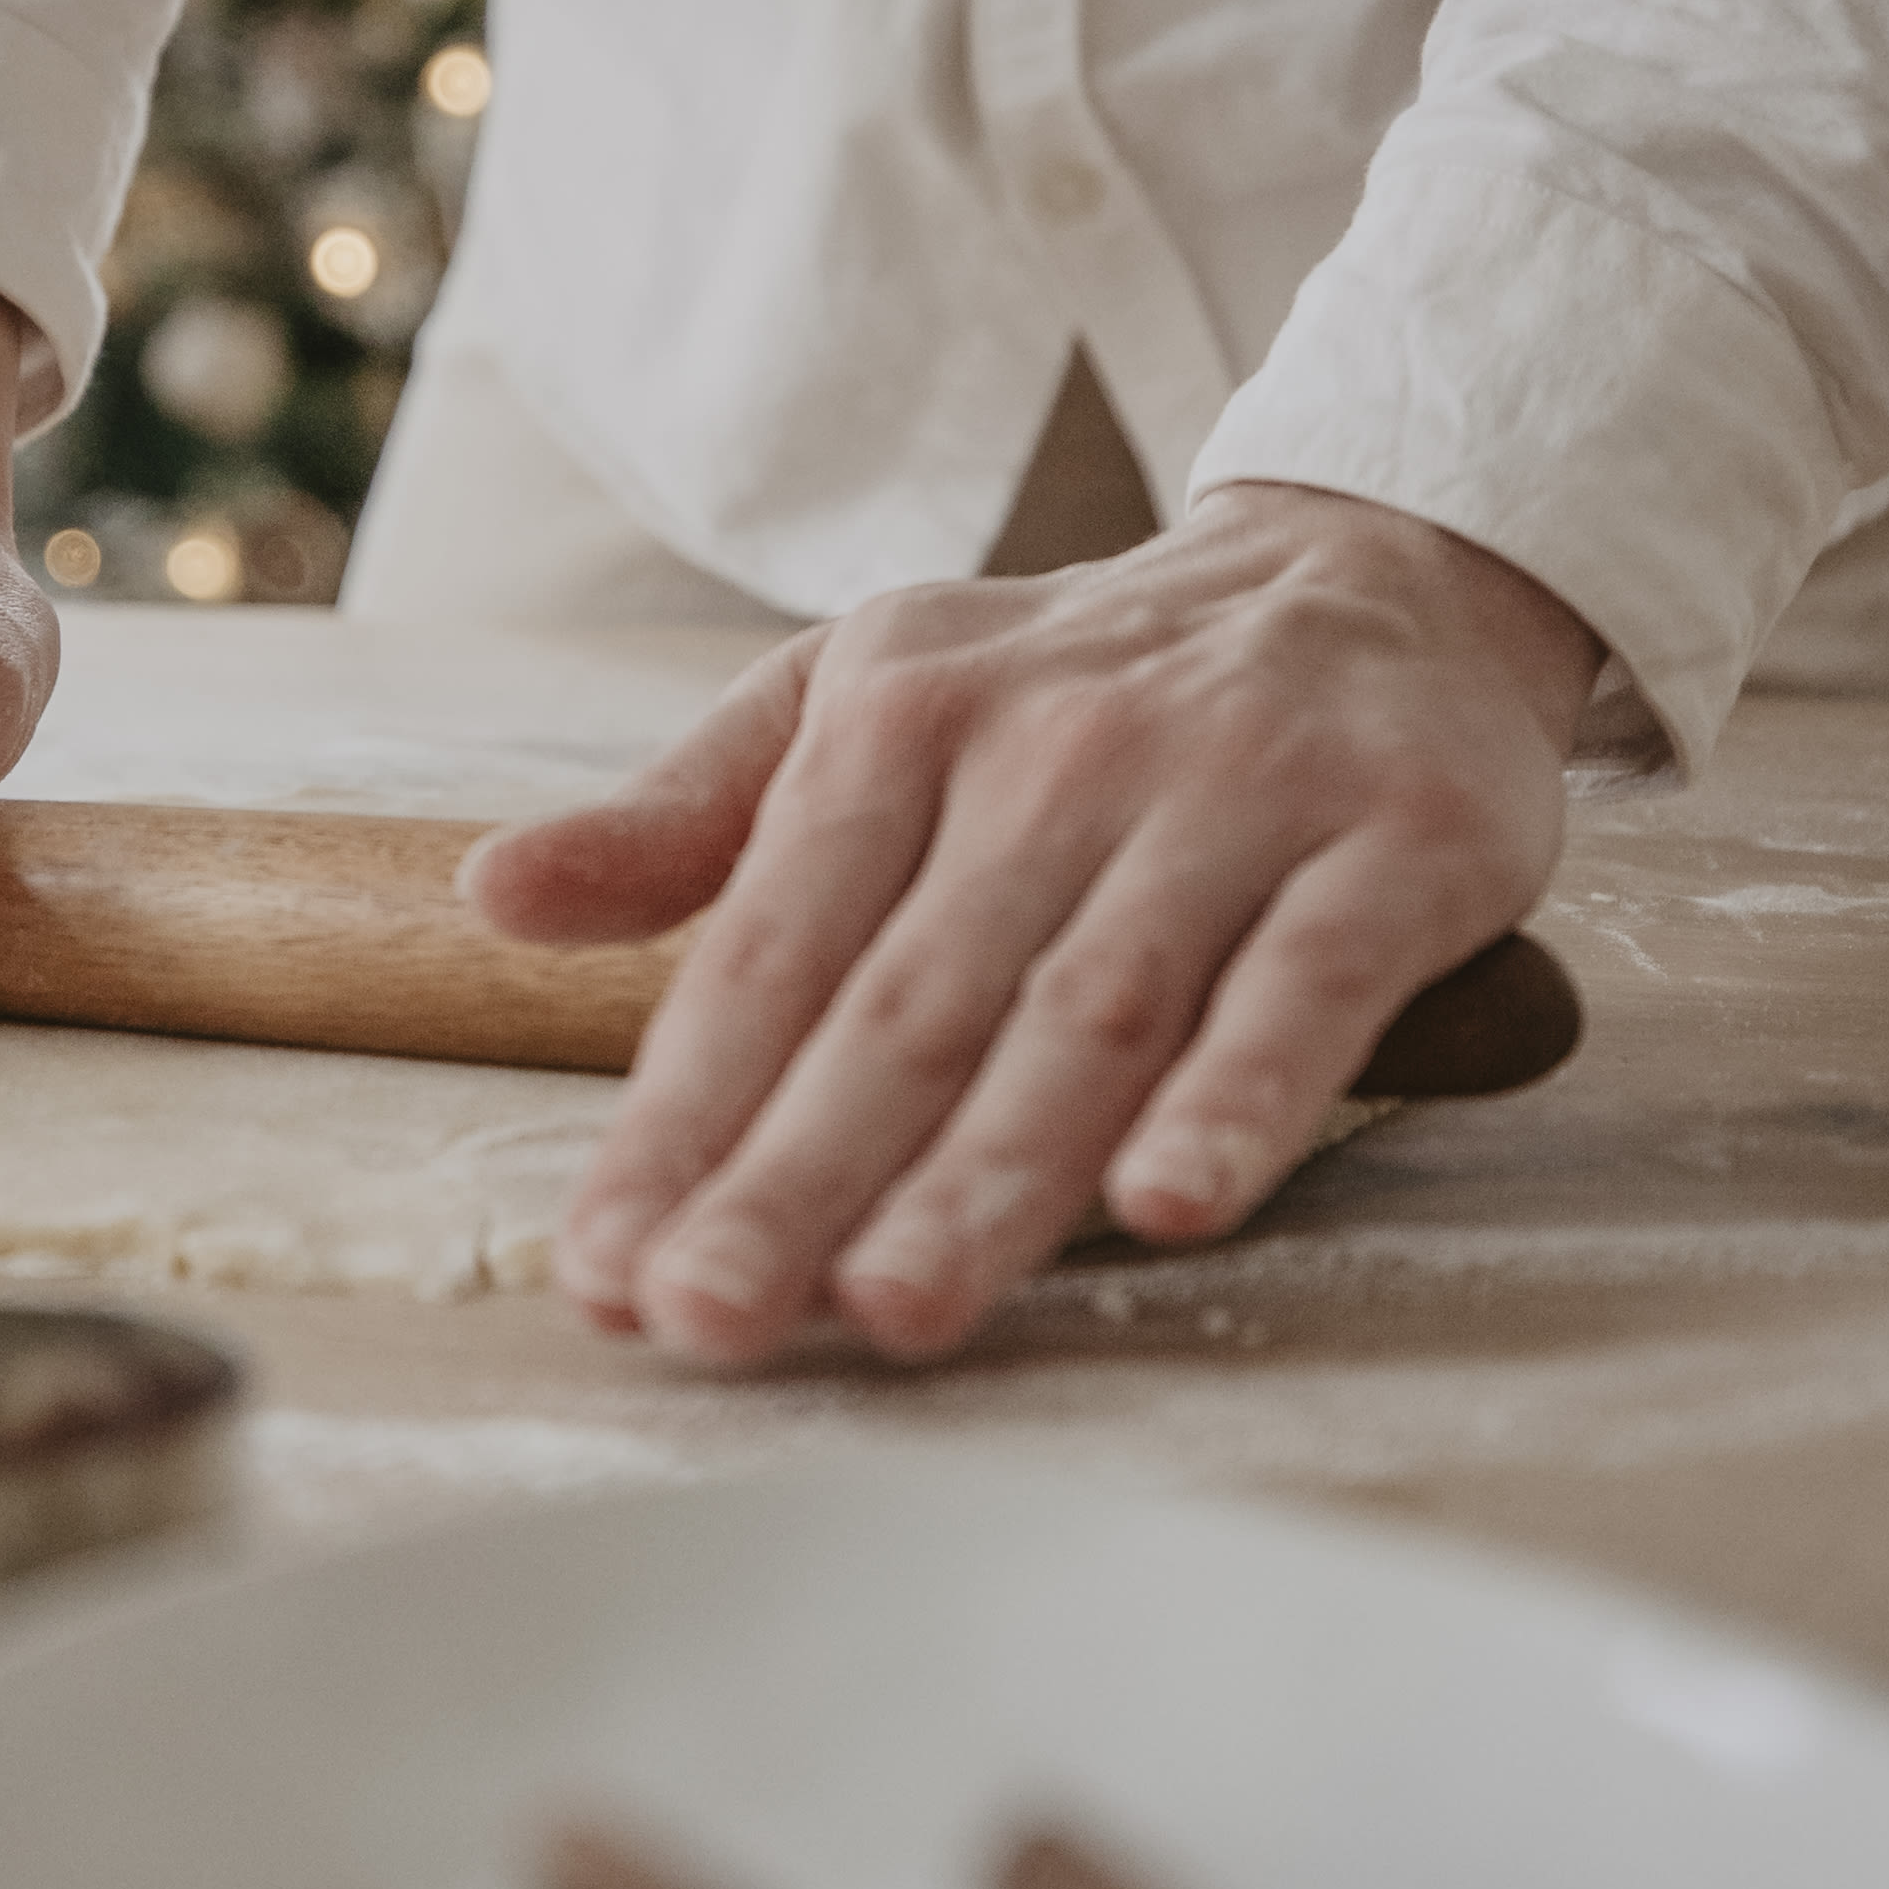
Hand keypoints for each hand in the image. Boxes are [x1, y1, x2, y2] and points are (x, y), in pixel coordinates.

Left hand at [462, 483, 1599, 1369]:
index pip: (768, 953)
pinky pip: (1305, 984)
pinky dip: (1240, 1095)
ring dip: (990, 1169)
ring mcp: (1227, 795)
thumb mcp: (864, 694)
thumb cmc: (1079, 680)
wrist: (1371, 570)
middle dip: (801, 1173)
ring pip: (1087, 1012)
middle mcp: (1053, 752)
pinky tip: (1169, 1204)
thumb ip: (688, 815)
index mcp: (899, 721)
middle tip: (709, 1317)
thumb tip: (493, 897)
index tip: (607, 1269)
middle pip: (909, 1003)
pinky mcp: (1395, 840)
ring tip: (891, 1308)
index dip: (683, 1118)